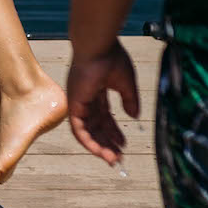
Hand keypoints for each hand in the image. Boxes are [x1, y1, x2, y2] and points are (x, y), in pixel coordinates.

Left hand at [67, 40, 141, 165]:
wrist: (98, 47)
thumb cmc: (111, 58)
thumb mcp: (126, 83)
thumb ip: (130, 100)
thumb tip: (134, 116)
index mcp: (97, 90)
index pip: (104, 115)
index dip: (113, 130)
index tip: (124, 143)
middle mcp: (85, 97)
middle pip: (96, 125)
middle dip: (107, 142)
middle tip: (118, 157)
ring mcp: (78, 101)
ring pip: (87, 130)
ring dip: (99, 146)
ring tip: (112, 159)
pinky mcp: (73, 104)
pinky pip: (78, 129)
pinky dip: (88, 142)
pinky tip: (99, 152)